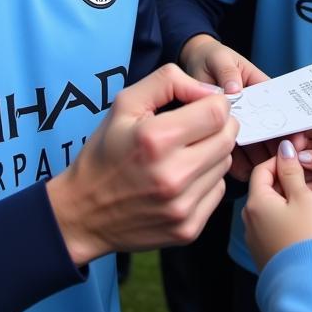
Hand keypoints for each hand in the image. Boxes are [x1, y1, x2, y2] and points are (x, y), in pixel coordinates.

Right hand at [46, 63, 237, 265]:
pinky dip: (206, 180)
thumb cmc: (104, 152)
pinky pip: (218, 191)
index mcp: (156, 139)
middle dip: (217, 126)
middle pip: (228, 138)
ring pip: (226, 164)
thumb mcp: (125, 103)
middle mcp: (173, 176)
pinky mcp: (189, 228)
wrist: (83, 213)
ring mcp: (182, 206)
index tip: (200, 106)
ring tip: (184, 154)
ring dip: (212, 153)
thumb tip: (210, 91)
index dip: (214, 103)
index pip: (218, 112)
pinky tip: (182, 178)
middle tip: (195, 128)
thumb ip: (169, 82)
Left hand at [180, 34, 275, 180]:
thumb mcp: (220, 59)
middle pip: (271, 130)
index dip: (288, 121)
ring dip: (261, 157)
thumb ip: (228, 72)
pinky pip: (237, 155)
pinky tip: (240, 170)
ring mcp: (242, 124)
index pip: (279, 106)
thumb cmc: (211, 58)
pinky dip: (240, 164)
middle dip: (276, 145)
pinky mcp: (226, 137)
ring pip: (257, 146)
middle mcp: (254, 109)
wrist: (191, 65)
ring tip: (262, 169)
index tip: (295, 136)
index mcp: (260, 88)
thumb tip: (235, 89)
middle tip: (279, 159)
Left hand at [242, 139, 311, 269]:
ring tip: (308, 203)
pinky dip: (283, 219)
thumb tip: (283, 150)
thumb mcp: (304, 197)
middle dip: (283, 181)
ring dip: (284, 201)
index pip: (261, 170)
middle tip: (307, 181)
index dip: (280, 161)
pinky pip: (271, 227)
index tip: (297, 160)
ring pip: (268, 209)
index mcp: (255, 202)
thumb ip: (292, 171)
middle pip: (263, 189)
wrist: (309, 285)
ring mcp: (255, 238)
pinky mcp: (264, 253)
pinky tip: (302, 224)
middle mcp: (249, 219)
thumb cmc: (309, 240)